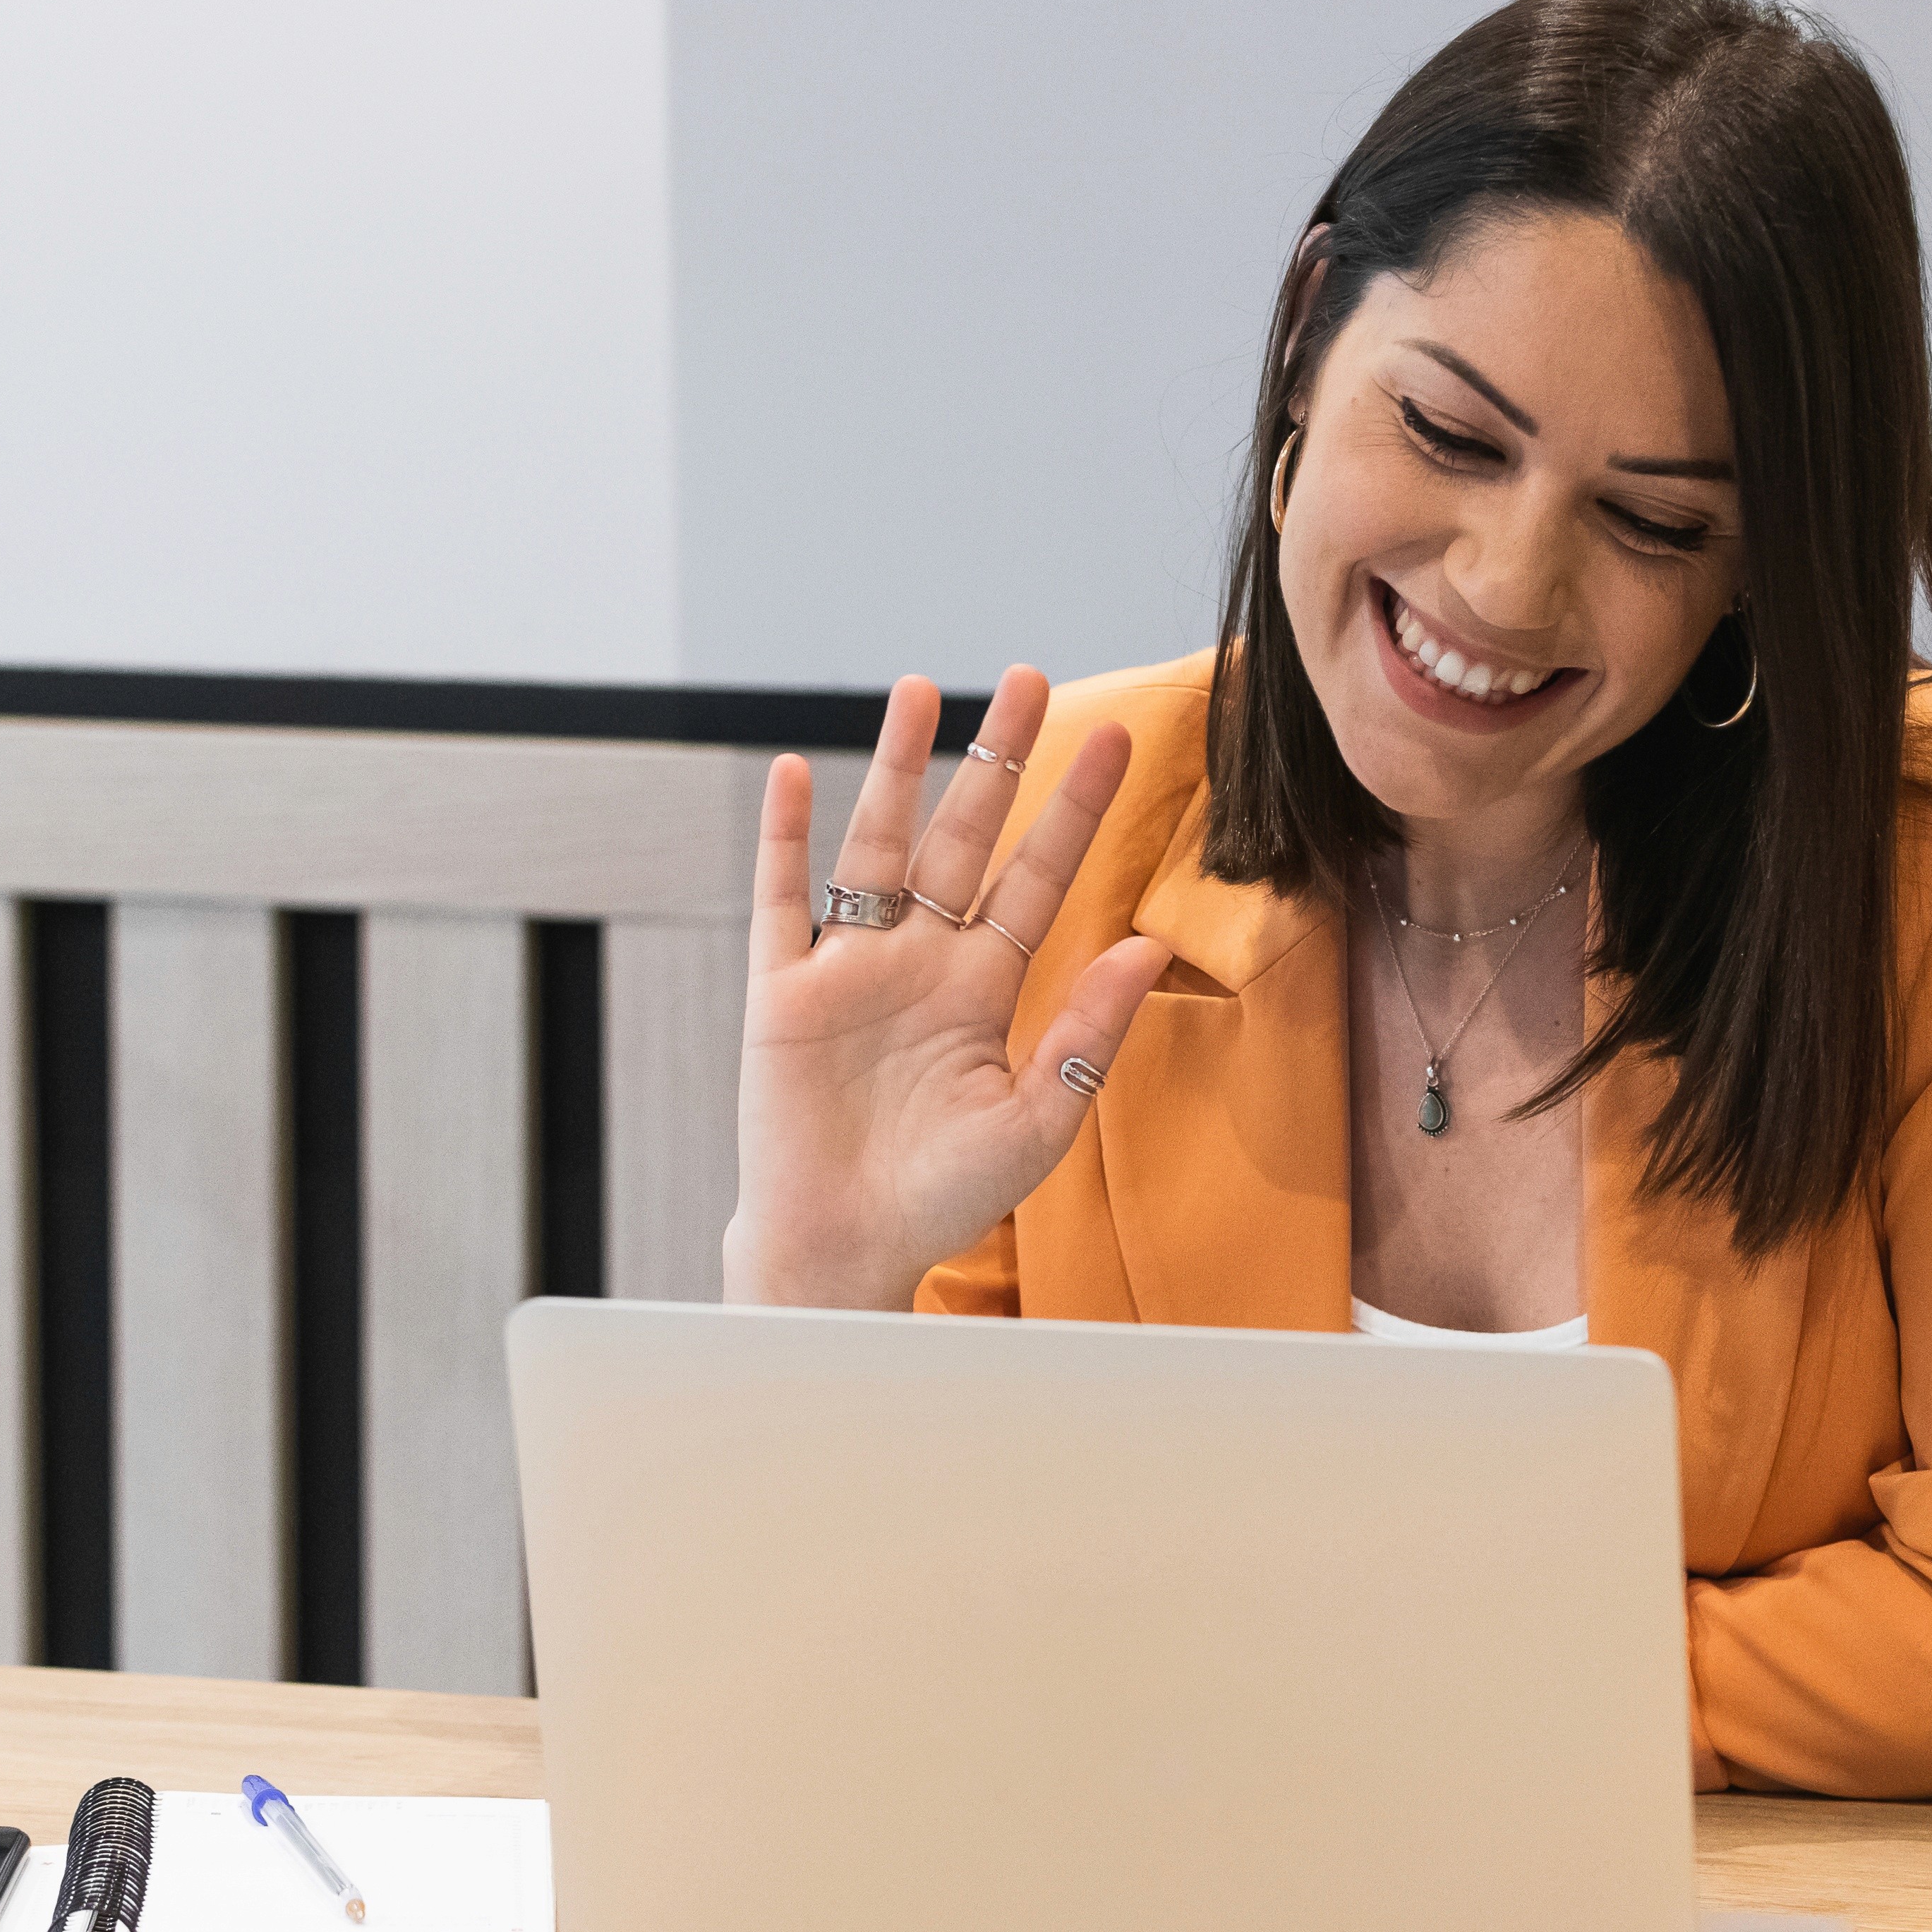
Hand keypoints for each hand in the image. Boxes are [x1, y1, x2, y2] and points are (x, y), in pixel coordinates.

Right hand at [724, 667, 1168, 1309]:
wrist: (844, 1253)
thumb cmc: (942, 1200)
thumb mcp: (1038, 1121)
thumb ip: (1088, 1034)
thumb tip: (1150, 948)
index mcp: (982, 990)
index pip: (1037, 879)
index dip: (1074, 812)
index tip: (1118, 741)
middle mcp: (919, 963)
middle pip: (964, 837)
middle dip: (996, 760)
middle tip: (1030, 678)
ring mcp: (849, 970)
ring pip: (876, 845)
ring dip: (895, 768)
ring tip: (920, 690)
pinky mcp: (781, 993)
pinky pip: (780, 900)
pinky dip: (781, 837)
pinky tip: (789, 773)